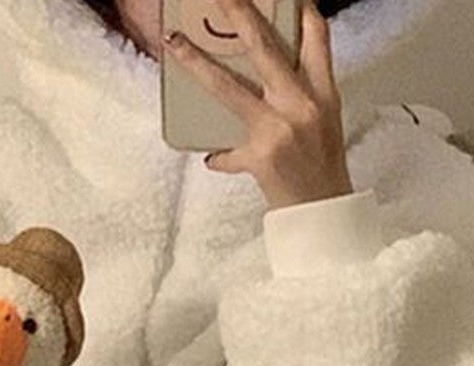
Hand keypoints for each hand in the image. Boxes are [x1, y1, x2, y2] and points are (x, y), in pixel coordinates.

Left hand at [163, 0, 352, 209]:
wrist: (324, 212)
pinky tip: (212, 157)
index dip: (299, 7)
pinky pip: (226, 152)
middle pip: (265, 47)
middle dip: (238, 13)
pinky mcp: (259, 156)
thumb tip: (263, 77)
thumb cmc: (322, 166)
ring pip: (227, 87)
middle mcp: (302, 104)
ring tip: (173, 44)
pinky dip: (219, 156)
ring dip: (196, 63)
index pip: (317, 35)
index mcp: (323, 92)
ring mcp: (278, 128)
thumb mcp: (324, 121)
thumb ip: (299, 94)